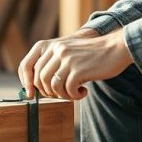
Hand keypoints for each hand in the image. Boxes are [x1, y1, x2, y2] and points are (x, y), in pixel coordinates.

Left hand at [17, 28, 133, 100]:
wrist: (115, 48)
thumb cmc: (92, 54)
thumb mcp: (69, 51)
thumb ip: (53, 62)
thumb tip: (37, 87)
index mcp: (51, 45)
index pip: (27, 65)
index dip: (25, 82)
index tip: (30, 94)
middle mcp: (57, 50)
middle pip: (40, 79)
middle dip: (48, 92)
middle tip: (62, 94)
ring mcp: (68, 59)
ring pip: (52, 86)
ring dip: (62, 95)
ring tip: (74, 93)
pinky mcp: (78, 70)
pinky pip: (67, 90)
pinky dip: (74, 96)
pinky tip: (83, 92)